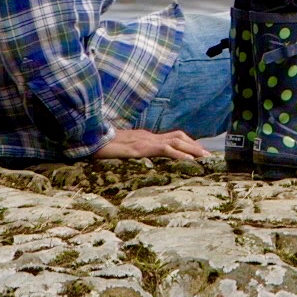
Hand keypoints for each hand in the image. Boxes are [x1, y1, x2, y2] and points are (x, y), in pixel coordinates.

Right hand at [89, 128, 207, 161]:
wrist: (86, 138)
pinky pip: (164, 148)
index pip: (170, 136)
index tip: (199, 151)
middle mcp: (147, 136)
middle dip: (195, 145)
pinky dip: (179, 154)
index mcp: (144, 137)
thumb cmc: (99, 146)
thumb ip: (128, 153)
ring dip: (193, 148)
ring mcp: (144, 140)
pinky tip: (190, 160)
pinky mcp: (140, 147)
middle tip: (209, 156)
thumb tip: (134, 159)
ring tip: (205, 157)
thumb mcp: (117, 151)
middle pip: (177, 136)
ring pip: (175, 140)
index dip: (186, 142)